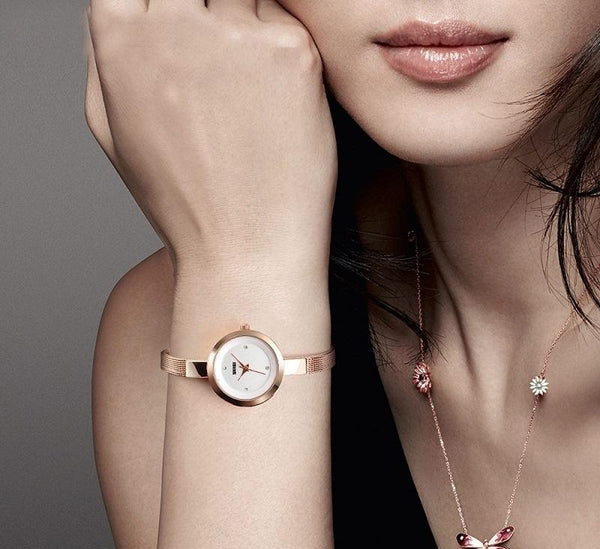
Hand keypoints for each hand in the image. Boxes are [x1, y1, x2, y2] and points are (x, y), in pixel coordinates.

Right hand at [84, 0, 337, 280]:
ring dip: (243, 27)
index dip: (162, 7)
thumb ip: (107, 59)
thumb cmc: (184, 201)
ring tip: (248, 88)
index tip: (182, 31)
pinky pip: (284, 22)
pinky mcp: (292, 52)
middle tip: (221, 64)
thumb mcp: (115, 133)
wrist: (246, 250)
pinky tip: (276, 100)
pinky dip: (280, 51)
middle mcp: (175, 26)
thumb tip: (122, 11)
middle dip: (203, 12)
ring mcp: (236, 35)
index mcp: (121, 41)